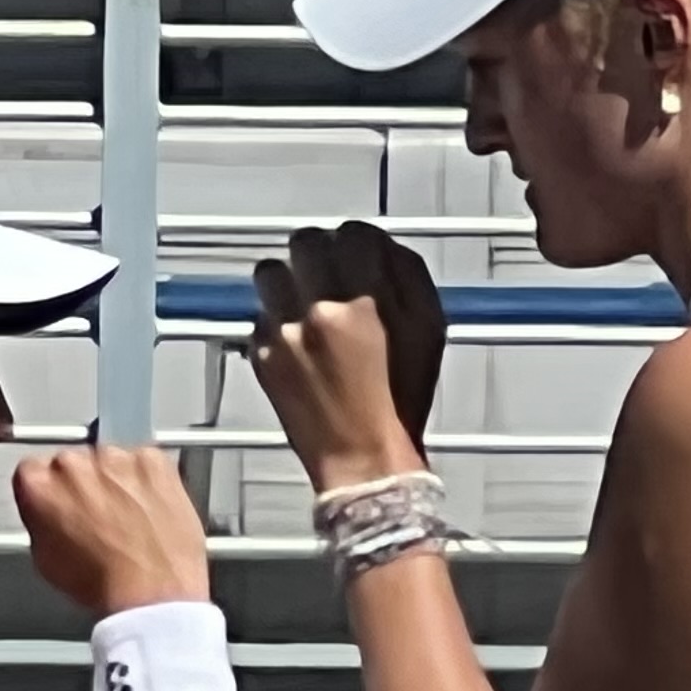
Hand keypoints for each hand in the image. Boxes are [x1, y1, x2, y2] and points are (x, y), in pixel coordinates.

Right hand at [12, 442, 211, 616]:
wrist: (152, 591)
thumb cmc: (102, 583)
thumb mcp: (44, 560)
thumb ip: (39, 521)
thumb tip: (47, 514)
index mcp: (38, 484)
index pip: (33, 471)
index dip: (49, 493)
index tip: (59, 506)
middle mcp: (74, 463)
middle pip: (73, 462)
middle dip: (83, 485)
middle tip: (98, 518)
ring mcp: (115, 458)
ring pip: (110, 460)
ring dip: (116, 481)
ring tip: (129, 518)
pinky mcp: (152, 460)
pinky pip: (145, 462)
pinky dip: (148, 480)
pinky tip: (149, 509)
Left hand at [247, 220, 442, 490]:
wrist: (364, 458)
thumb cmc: (403, 396)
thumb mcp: (429, 327)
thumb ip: (406, 273)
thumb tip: (379, 245)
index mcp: (367, 297)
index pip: (352, 233)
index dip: (357, 243)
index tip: (358, 257)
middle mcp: (320, 307)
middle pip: (306, 242)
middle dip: (319, 253)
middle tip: (328, 274)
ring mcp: (284, 332)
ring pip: (270, 271)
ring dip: (288, 279)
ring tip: (304, 302)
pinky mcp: (261, 356)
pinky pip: (260, 315)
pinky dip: (276, 319)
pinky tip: (297, 341)